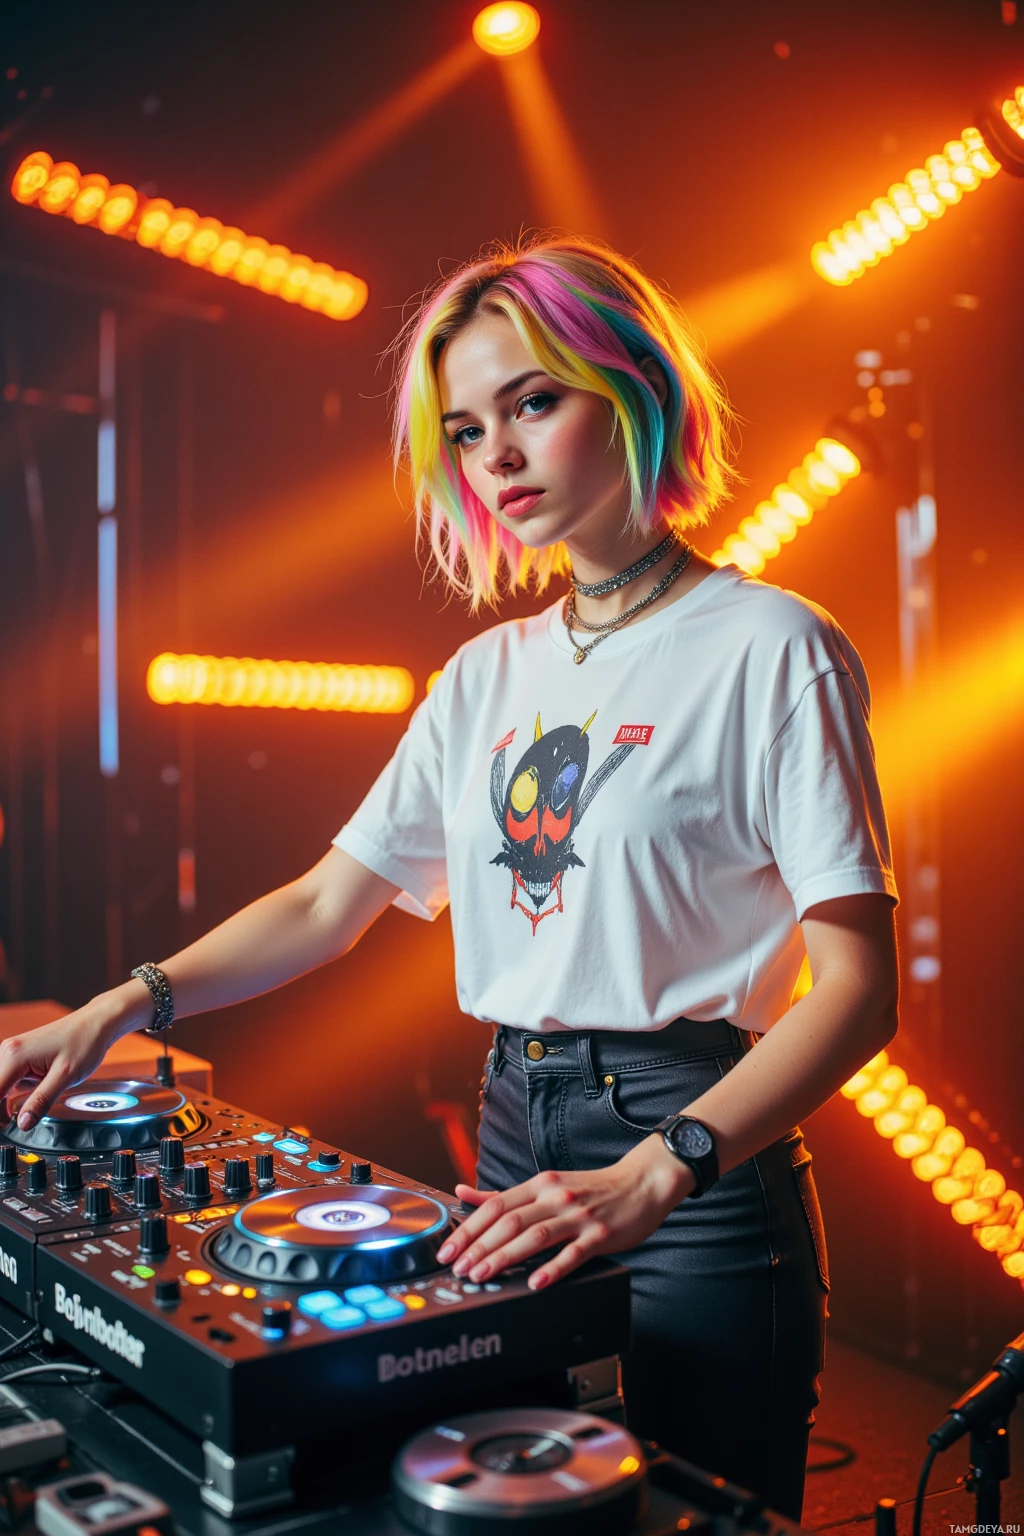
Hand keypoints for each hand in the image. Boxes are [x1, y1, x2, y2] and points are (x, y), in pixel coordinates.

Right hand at [0, 986, 146, 1129]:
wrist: (96, 1024)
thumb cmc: (84, 1043)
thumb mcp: (65, 1077)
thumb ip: (41, 1101)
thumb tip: (23, 1123)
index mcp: (14, 1056)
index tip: (7, 1127)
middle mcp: (8, 1051)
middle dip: (6, 1107)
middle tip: (30, 1113)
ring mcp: (12, 1051)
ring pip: (3, 1086)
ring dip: (17, 1095)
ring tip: (47, 1085)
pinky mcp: (20, 1054)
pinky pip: (12, 1078)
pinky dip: (23, 1086)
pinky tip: (44, 1080)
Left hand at [437, 1134, 695, 1290]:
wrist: (642, 1183)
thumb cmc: (592, 1189)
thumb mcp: (546, 1185)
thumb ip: (504, 1195)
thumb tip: (461, 1192)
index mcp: (539, 1185)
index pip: (494, 1206)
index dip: (468, 1229)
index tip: (447, 1251)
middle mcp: (555, 1197)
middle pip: (509, 1222)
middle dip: (479, 1247)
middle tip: (459, 1270)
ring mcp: (578, 1216)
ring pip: (534, 1236)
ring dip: (505, 1257)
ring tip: (483, 1275)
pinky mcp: (600, 1234)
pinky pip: (573, 1253)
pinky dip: (552, 1268)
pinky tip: (535, 1283)